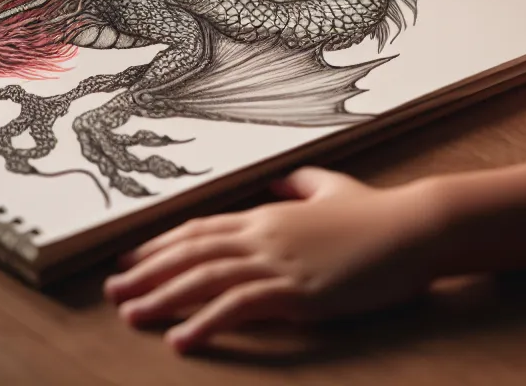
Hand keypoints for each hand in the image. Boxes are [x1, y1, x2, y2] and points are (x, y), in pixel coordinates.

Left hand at [104, 167, 438, 352]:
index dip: (161, 245)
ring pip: (204, 278)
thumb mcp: (328, 188)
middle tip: (112, 292)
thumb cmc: (374, 211)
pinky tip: (181, 340)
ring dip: (163, 298)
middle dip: (148, 272)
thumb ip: (296, 185)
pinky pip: (239, 307)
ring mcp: (277, 262)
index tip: (131, 261)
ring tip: (131, 316)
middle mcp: (262, 234)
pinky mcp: (297, 292)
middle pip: (191, 252)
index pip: (200, 229)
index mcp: (266, 214)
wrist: (412, 228)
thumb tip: (276, 184)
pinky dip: (206, 323)